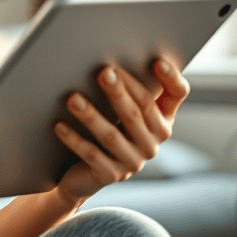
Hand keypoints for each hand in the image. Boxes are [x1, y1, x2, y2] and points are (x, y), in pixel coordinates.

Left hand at [51, 58, 189, 202]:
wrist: (85, 174)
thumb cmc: (107, 130)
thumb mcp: (122, 110)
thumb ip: (126, 88)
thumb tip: (109, 60)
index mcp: (162, 120)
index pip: (177, 95)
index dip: (171, 78)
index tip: (158, 61)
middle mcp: (153, 142)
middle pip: (140, 111)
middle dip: (120, 91)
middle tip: (103, 72)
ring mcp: (133, 162)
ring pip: (112, 135)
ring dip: (91, 115)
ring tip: (73, 99)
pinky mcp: (111, 175)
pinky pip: (91, 154)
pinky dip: (74, 139)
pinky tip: (59, 126)